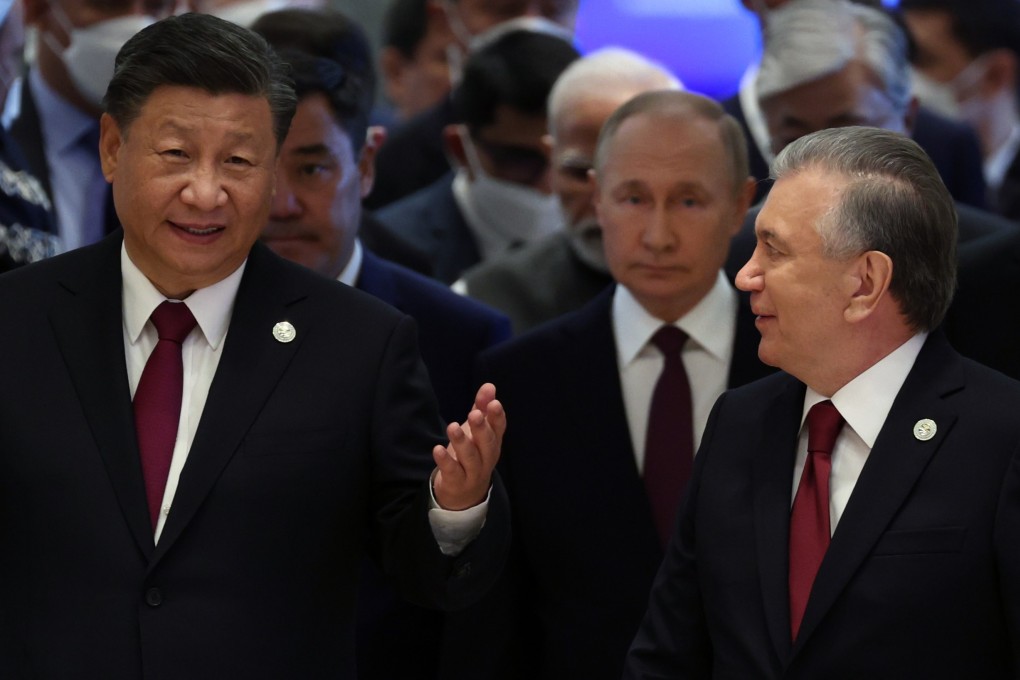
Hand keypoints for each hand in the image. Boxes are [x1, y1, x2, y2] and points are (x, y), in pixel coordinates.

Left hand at [432, 383, 504, 509]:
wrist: (465, 495)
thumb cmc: (472, 455)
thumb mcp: (476, 432)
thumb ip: (482, 408)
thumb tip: (489, 386)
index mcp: (493, 443)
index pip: (499, 429)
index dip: (497, 416)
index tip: (494, 403)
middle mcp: (487, 458)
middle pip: (487, 444)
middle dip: (482, 429)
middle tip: (474, 415)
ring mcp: (473, 472)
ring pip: (471, 458)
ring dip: (462, 443)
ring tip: (452, 427)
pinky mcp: (457, 482)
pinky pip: (452, 472)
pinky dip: (445, 461)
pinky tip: (437, 449)